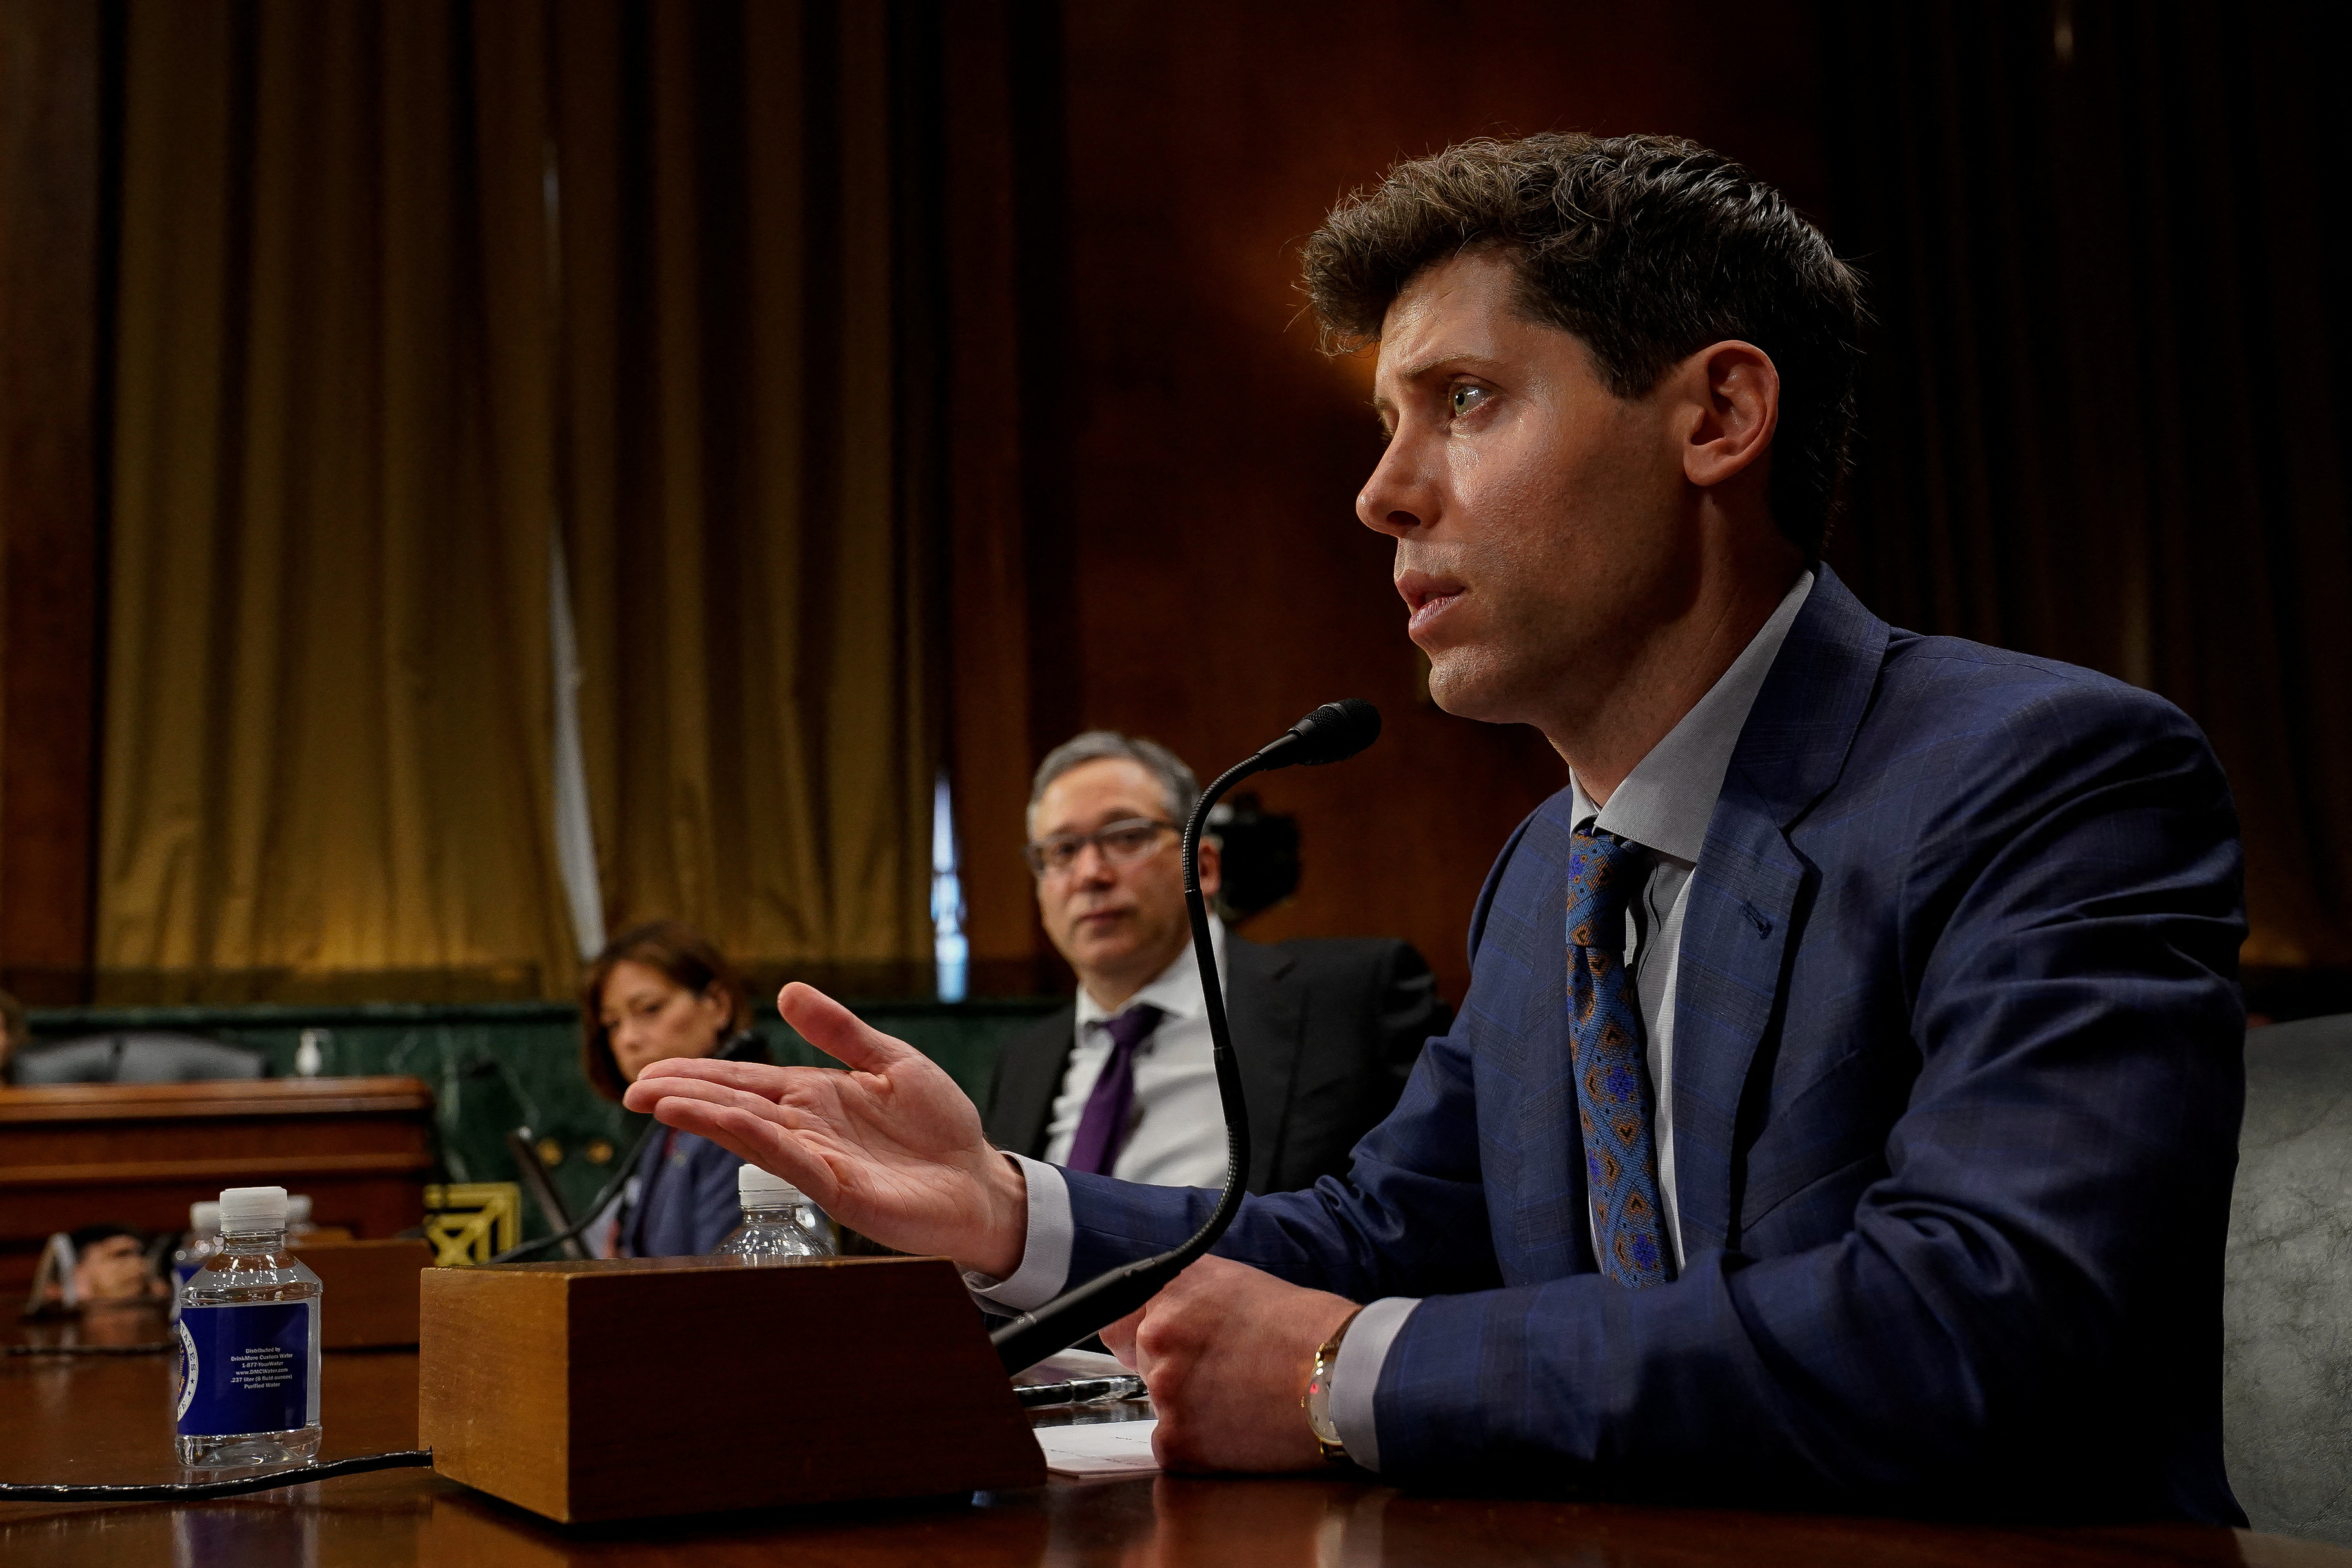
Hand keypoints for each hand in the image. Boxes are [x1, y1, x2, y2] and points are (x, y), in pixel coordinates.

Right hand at [621, 982, 1028, 1276]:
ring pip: (751, 1133)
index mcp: (815, 1098)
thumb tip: (787, 991)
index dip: (698, 1075)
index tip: (651, 1071)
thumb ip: (840, 1030)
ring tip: (658, 1102)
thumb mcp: (890, 1061)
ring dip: (705, 1117)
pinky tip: (724, 1124)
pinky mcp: (841, 1189)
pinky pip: (791, 1160)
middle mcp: (807, 1130)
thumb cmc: (940, 1128)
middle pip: (735, 1107)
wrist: (980, 1180)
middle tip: (631, 1090)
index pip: (745, 1083)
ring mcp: (819, 1161)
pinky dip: (755, 1140)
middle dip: (684, 1096)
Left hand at [1102, 1255, 1357, 1472]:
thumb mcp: (1239, 1284)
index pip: (1116, 1321)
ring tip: (1243, 1401)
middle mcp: (1159, 1334)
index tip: (1166, 1350)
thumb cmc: (1311, 1331)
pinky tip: (1242, 1430)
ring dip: (1191, 1410)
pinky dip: (1202, 1447)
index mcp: (1173, 1291)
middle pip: (1141, 1366)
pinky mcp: (1178, 1441)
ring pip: (1160, 1407)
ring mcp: (1165, 1390)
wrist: (1346, 1379)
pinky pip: (1173, 1448)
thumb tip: (1155, 1313)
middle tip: (1228, 1375)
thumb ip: (1188, 1295)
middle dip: (1176, 1373)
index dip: (1143, 1338)